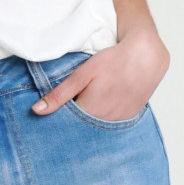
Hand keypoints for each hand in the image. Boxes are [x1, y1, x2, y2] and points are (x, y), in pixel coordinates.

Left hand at [32, 30, 169, 120]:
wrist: (146, 56)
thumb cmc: (113, 61)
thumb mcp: (82, 74)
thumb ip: (59, 95)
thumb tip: (36, 110)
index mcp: (89, 112)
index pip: (67, 125)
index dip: (60, 119)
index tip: (55, 114)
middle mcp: (104, 121)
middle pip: (82, 128)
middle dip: (73, 122)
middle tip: (72, 106)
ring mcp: (119, 121)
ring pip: (97, 127)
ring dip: (90, 120)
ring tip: (90, 102)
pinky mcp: (129, 118)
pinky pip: (111, 124)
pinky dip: (104, 118)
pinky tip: (103, 105)